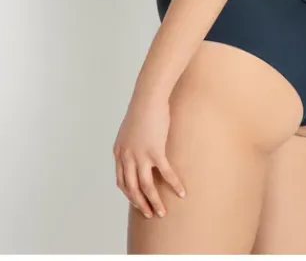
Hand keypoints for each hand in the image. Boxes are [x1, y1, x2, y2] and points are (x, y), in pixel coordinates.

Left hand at [112, 91, 185, 218]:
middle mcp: (127, 157)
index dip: (129, 194)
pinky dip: (173, 185)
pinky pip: (165, 174)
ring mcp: (140, 155)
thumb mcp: (129, 129)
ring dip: (154, 202)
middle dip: (141, 204)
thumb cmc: (142, 109)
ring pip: (146, 187)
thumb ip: (130, 143)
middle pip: (132, 189)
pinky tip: (181, 192)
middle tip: (150, 214)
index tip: (138, 203)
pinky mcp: (155, 151)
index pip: (122, 181)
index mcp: (119, 152)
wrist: (148, 97)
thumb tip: (137, 150)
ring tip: (162, 212)